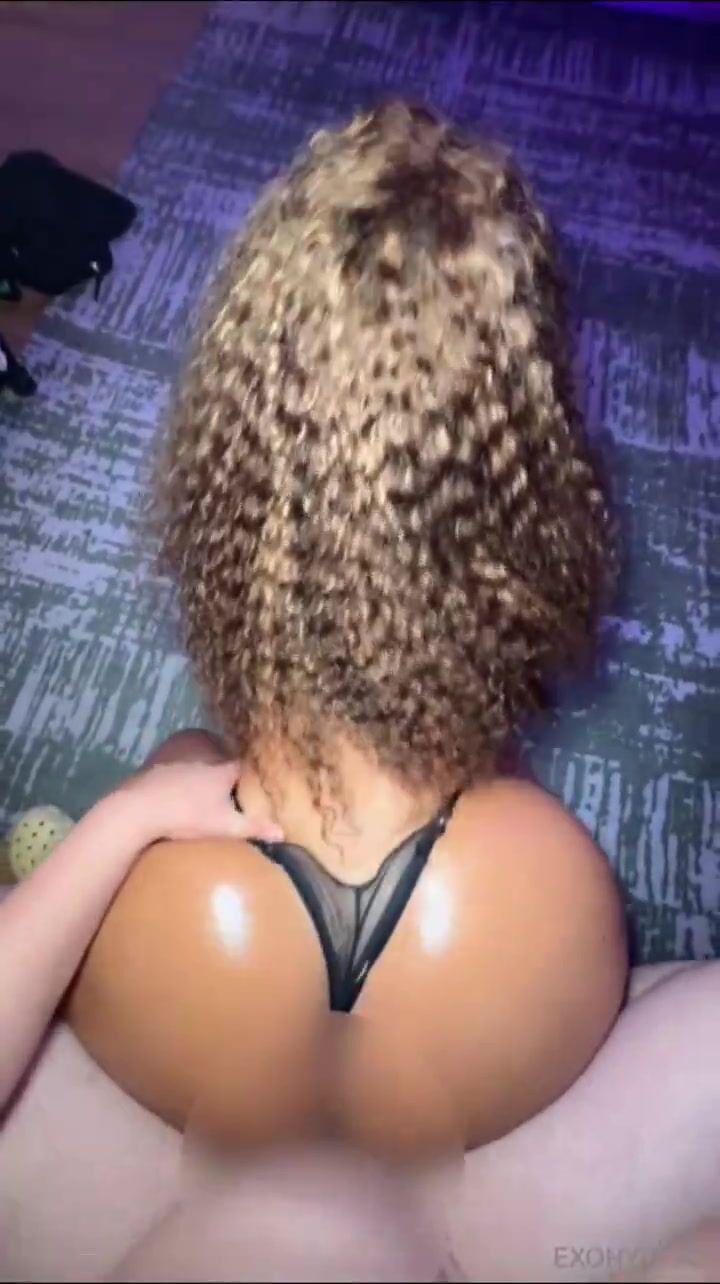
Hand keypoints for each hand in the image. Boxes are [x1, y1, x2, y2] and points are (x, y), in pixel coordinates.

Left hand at [119, 759, 283, 845]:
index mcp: (224, 766)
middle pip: (224, 753)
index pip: (247, 762)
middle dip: (228, 764)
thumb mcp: (224, 826)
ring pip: (200, 751)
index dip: (253, 770)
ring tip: (206, 781)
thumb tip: (282, 832)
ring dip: (205, 761)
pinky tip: (180, 782)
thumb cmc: (186, 816)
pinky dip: (184, 765)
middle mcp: (205, 751)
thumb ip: (254, 827)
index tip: (258, 778)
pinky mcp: (158, 757)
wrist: (137, 809)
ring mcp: (180, 752)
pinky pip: (180, 757)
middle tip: (232, 781)